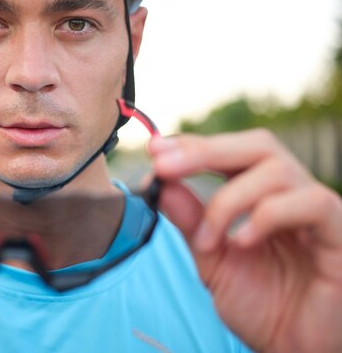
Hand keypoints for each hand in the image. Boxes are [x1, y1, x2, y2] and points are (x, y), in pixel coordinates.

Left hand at [149, 129, 341, 352]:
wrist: (295, 352)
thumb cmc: (261, 306)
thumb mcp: (213, 259)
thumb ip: (190, 221)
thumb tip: (160, 182)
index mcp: (262, 196)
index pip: (231, 152)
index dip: (194, 145)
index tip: (153, 149)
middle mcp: (293, 194)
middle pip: (257, 146)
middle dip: (205, 151)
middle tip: (163, 165)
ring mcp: (318, 212)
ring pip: (277, 169)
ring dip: (228, 200)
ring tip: (207, 239)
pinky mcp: (340, 234)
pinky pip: (311, 203)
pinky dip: (268, 216)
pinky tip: (242, 243)